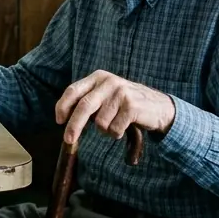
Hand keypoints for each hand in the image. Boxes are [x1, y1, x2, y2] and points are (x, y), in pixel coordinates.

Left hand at [55, 70, 175, 144]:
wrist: (159, 107)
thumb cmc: (126, 104)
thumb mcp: (106, 95)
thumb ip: (88, 101)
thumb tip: (64, 118)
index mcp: (98, 77)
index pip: (73, 90)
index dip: (63, 106)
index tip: (59, 120)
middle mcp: (109, 82)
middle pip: (84, 106)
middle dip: (74, 125)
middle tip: (68, 140)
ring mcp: (121, 93)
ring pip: (100, 122)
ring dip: (106, 130)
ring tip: (116, 123)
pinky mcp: (132, 106)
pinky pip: (114, 129)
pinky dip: (117, 133)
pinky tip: (125, 126)